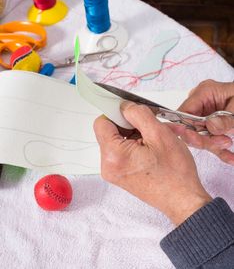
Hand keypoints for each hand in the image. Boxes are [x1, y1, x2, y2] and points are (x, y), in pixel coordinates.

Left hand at [94, 102, 210, 225]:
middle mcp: (108, 166)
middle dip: (132, 124)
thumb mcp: (159, 133)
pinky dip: (138, 145)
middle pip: (110, 131)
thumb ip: (138, 114)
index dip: (117, 113)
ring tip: (159, 139)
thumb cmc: (175, 173)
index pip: (102, 122)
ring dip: (138, 134)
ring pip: (120, 140)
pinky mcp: (122, 175)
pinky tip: (155, 148)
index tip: (133, 113)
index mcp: (113, 155)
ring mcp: (115, 172)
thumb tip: (124, 106)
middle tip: (152, 127)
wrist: (184, 201)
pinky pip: (124, 152)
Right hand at [171, 80, 233, 164]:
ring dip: (214, 144)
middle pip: (190, 126)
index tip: (195, 138)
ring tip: (229, 144)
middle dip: (204, 138)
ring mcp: (207, 116)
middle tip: (221, 142)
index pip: (184, 111)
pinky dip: (222, 151)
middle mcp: (202, 104)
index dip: (186, 126)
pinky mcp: (214, 127)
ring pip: (200, 136)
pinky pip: (213, 141)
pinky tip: (231, 158)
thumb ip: (226, 119)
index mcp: (204, 92)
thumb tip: (210, 126)